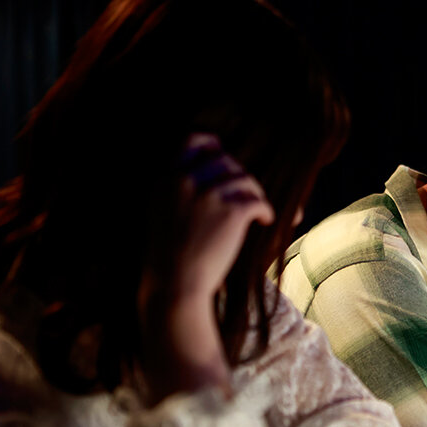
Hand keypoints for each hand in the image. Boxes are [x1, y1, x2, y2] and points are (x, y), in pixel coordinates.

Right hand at [167, 132, 274, 298]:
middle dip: (240, 177)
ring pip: (245, 180)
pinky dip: (266, 210)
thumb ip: (177, 192)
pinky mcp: (231, 212)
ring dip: (255, 195)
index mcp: (167, 179)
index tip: (221, 151)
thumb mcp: (161, 214)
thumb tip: (207, 181)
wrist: (174, 285)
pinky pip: (257, 202)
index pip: (191, 141)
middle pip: (226, 161)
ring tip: (258, 211)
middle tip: (248, 194)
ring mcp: (209, 194)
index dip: (210, 144)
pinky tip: (266, 220)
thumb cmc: (168, 258)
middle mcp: (186, 180)